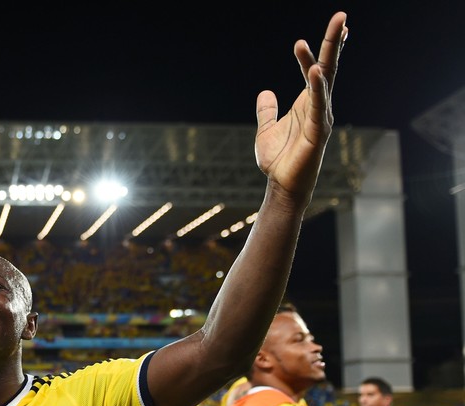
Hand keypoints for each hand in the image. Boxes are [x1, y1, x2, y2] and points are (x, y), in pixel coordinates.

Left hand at [255, 12, 346, 203]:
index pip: (315, 69)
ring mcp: (321, 117)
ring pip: (326, 80)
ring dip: (327, 55)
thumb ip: (267, 111)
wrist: (281, 186)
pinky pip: (318, 104)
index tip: (332, 26)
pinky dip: (316, 87)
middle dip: (334, 41)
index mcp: (307, 103)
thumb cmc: (279, 161)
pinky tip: (314, 70)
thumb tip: (265, 92)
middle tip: (342, 15)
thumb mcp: (266, 130)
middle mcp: (318, 106)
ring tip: (335, 30)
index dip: (318, 49)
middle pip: (328, 67)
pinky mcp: (318, 131)